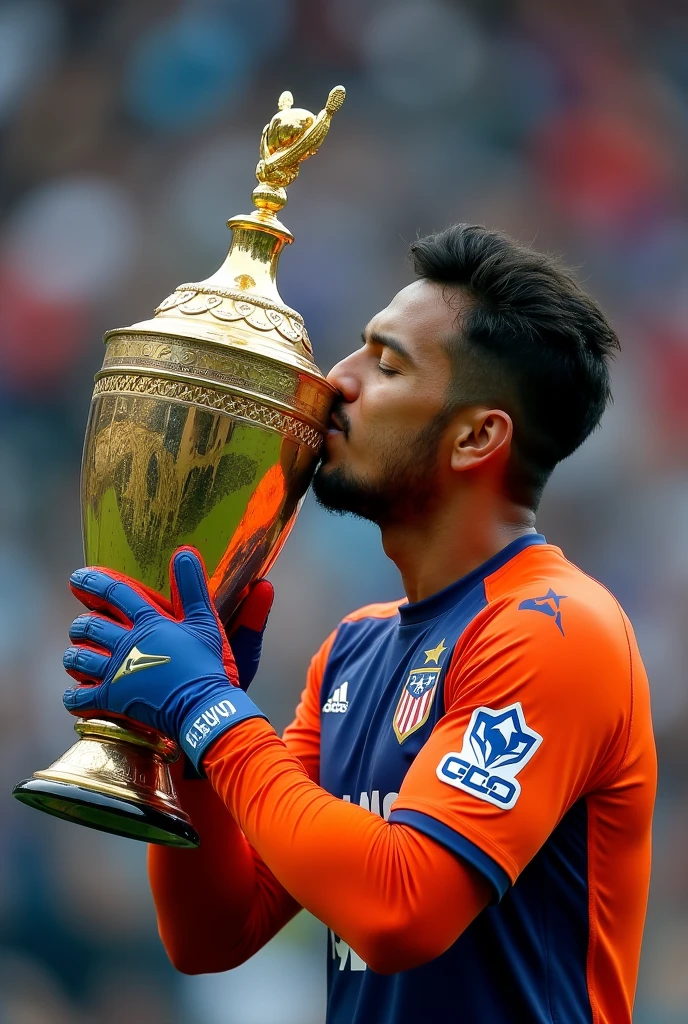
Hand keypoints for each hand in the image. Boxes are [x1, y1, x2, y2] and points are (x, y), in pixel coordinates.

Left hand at [63, 547, 266, 770]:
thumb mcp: (204, 622)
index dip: (95, 582)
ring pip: (79, 659)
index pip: (116, 593)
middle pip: (90, 626)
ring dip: (74, 656)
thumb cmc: (207, 665)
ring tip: (75, 655)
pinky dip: (74, 694)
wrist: (203, 707)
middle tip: (80, 625)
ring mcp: (116, 673)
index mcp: (149, 623)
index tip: (78, 577)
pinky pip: (79, 696)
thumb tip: (184, 552)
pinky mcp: (112, 700)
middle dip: (81, 624)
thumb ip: (192, 587)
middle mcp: (127, 645)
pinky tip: (76, 692)